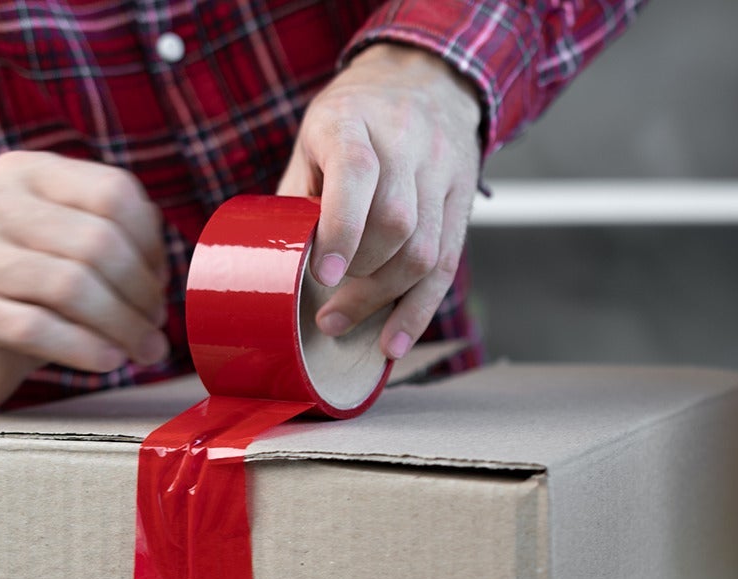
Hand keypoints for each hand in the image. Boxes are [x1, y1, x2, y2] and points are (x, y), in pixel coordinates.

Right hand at [0, 151, 169, 413]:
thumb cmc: (33, 290)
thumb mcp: (70, 245)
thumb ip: (116, 237)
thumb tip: (168, 274)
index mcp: (25, 172)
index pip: (113, 191)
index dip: (152, 240)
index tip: (162, 280)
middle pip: (97, 241)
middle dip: (141, 291)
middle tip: (156, 324)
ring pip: (70, 286)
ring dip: (122, 325)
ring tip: (144, 349)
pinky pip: (36, 328)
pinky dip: (86, 348)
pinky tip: (109, 360)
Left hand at [278, 43, 481, 359]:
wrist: (427, 80)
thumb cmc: (355, 117)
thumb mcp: (313, 137)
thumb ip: (299, 195)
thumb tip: (276, 261)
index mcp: (355, 120)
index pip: (356, 173)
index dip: (341, 228)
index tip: (321, 275)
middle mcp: (407, 143)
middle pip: (395, 222)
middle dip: (359, 276)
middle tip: (325, 308)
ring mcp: (441, 171)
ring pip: (423, 250)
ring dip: (383, 297)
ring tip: (346, 320)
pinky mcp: (462, 198)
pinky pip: (446, 262)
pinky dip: (418, 308)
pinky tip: (394, 338)